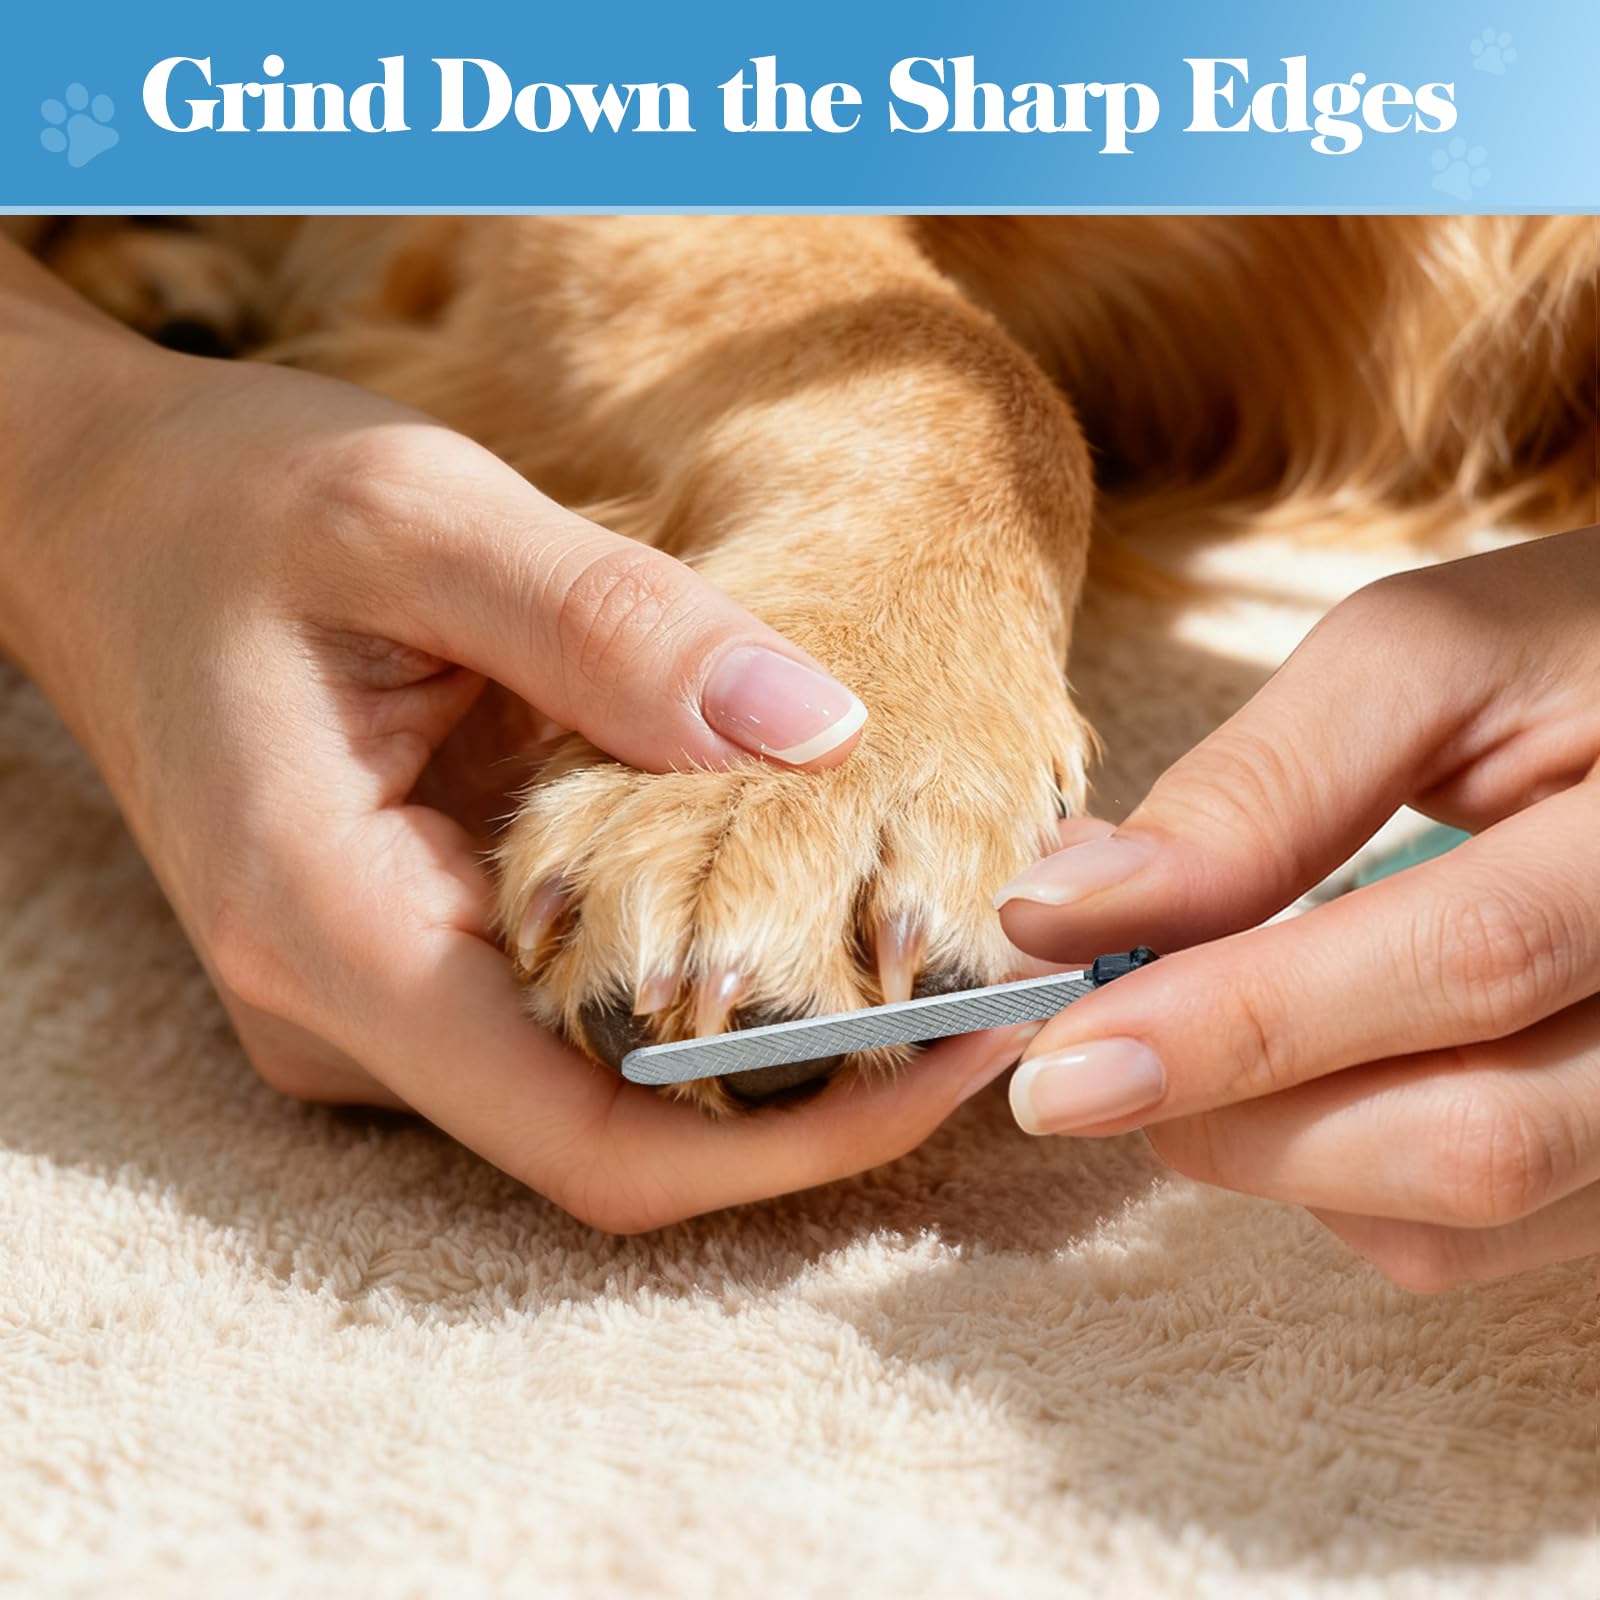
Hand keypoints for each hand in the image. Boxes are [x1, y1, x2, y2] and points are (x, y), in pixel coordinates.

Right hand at [0, 266, 1021, 1231]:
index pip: (596, 1140)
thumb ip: (616, 625)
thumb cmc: (236, 507)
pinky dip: (705, 982)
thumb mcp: (424, 520)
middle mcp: (346, 1012)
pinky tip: (802, 899)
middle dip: (821, 1093)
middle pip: (623, 1140)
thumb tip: (824, 735)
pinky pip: (579, 1019)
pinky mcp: (406, 960)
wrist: (105, 523)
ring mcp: (372, 1003)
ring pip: (608, 1089)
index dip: (801, 1131)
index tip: (962, 1053)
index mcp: (334, 932)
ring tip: (936, 946)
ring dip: (776, 1038)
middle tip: (997, 990)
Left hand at [994, 530, 1599, 1289]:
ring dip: (1269, 1146)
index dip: (1240, 1019)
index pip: (1466, 960)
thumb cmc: (1572, 662)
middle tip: (1090, 1048)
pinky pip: (1477, 1240)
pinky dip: (1339, 1174)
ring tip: (1197, 1025)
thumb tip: (1060, 913)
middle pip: (1472, 1139)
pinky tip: (1307, 1066)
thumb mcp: (1426, 666)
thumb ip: (1257, 787)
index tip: (1057, 1054)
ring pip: (1461, 1220)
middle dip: (1231, 1110)